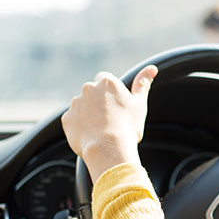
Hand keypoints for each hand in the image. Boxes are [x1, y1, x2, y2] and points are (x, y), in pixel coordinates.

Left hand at [61, 65, 157, 182]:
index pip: (105, 80)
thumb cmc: (127, 127)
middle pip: (92, 93)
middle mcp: (88, 88)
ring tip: (100, 131)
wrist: (109, 149)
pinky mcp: (67, 119)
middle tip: (109, 120)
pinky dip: (79, 127)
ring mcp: (76, 103)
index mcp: (107, 82)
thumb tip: (151, 69)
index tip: (116, 106)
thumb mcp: (139, 104)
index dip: (111, 93)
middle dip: (98, 103)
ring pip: (82, 107)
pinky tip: (90, 136)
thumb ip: (142, 84)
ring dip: (88, 114)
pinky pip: (72, 121)